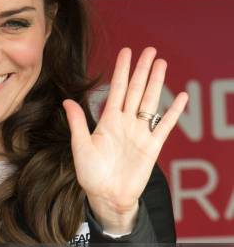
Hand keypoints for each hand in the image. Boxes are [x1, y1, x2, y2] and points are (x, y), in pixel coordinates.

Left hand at [62, 47, 187, 229]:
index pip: (116, 90)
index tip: (126, 51)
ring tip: (162, 64)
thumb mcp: (80, 147)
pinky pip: (165, 126)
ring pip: (150, 102)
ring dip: (156, 83)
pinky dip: (173, 112)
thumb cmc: (91, 174)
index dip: (121, 70)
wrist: (107, 197)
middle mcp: (125, 123)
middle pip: (135, 90)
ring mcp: (140, 133)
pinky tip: (181, 97)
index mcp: (107, 121)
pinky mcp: (152, 146)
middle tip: (150, 49)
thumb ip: (78, 124)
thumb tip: (67, 101)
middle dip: (142, 70)